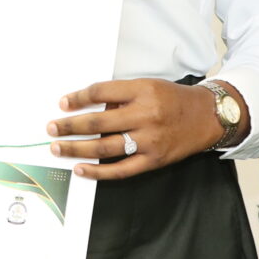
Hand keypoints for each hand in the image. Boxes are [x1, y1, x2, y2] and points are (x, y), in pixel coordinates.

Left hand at [49, 79, 225, 178]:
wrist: (206, 117)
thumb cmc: (173, 100)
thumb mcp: (148, 86)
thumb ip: (120, 96)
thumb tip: (87, 109)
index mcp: (142, 91)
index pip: (101, 93)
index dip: (78, 99)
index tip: (63, 103)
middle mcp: (145, 116)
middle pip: (98, 123)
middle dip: (69, 126)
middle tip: (51, 128)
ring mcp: (149, 141)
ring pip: (104, 148)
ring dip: (77, 149)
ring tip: (58, 148)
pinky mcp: (153, 160)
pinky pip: (120, 170)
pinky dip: (98, 172)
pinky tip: (80, 169)